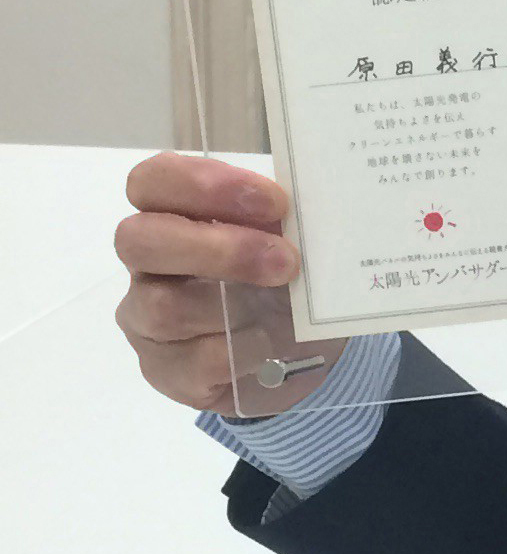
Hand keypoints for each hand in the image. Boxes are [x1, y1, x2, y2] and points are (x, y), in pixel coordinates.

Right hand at [114, 153, 325, 416]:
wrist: (294, 350)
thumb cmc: (280, 276)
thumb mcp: (286, 238)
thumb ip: (285, 218)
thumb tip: (320, 205)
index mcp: (170, 216)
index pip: (151, 182)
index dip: (203, 185)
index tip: (274, 201)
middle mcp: (148, 266)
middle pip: (138, 241)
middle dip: (216, 246)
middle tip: (286, 258)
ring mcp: (147, 320)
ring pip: (161, 306)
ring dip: (230, 301)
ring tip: (284, 301)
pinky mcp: (166, 370)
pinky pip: (192, 361)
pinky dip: (239, 350)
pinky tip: (270, 344)